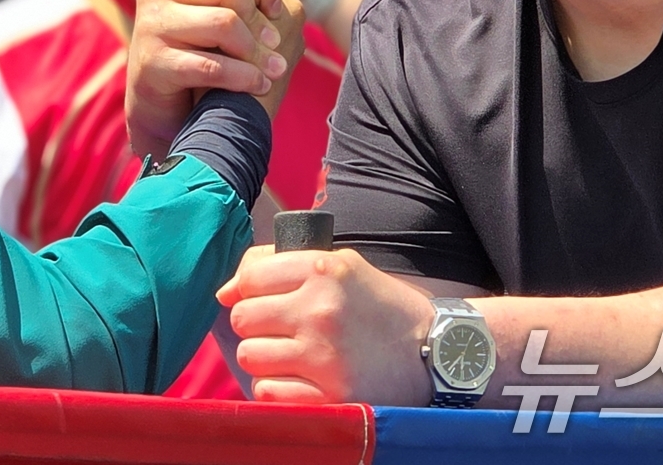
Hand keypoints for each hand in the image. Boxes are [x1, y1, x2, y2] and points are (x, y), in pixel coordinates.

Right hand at [126, 0, 302, 157]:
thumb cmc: (199, 54)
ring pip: (223, 22)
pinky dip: (244, 78)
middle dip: (259, 17)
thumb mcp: (218, 14)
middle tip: (273, 44)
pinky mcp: (151, 62)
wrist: (160, 106)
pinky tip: (259, 85)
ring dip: (256, 52)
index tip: (275, 10)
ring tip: (272, 70)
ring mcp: (150, 24)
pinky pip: (212, 66)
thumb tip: (278, 3)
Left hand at [216, 245, 434, 404]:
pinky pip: (267, 391)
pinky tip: (298, 379)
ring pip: (250, 355)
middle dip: (254, 324)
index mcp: (325, 270)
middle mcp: (321, 309)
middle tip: (277, 329)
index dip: (245, 289)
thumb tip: (225, 291)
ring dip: (263, 357)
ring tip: (290, 354)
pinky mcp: (331, 395)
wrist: (436, 349)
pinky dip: (275, 387)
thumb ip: (284, 267)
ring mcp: (324, 355)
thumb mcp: (343, 266)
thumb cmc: (381, 306)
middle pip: (243, 317)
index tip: (256, 299)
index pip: (250, 276)